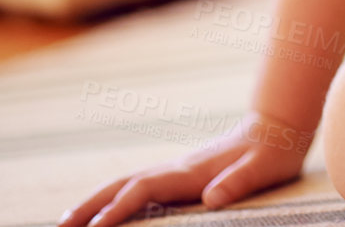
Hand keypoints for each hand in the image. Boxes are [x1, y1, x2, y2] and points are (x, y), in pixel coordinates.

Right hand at [57, 110, 308, 226]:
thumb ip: (240, 182)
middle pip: (123, 184)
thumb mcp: (265, 169)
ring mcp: (175, 170)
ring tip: (67, 222)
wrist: (278, 128)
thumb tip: (213, 199)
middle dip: (90, 205)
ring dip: (95, 201)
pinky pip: (139, 187)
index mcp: (191, 171)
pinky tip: (105, 213)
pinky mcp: (179, 174)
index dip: (119, 208)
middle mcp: (176, 168)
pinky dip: (114, 198)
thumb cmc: (273, 154)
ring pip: (126, 183)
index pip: (145, 189)